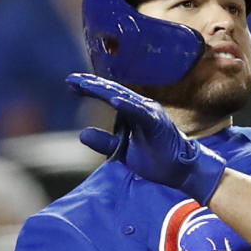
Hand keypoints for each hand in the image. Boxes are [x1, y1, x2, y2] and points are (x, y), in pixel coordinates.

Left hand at [66, 73, 225, 204]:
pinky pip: (139, 112)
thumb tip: (82, 134)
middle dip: (91, 85)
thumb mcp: (123, 151)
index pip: (108, 96)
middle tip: (71, 79)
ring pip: (123, 97)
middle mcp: (141, 108)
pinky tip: (113, 101)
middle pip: (112, 92)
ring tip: (85, 85)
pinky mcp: (157, 122)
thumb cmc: (155, 159)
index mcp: (133, 112)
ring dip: (104, 91)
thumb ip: (104, 142)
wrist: (180, 172)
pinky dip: (126, 106)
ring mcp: (150, 113)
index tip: (70, 85)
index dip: (90, 89)